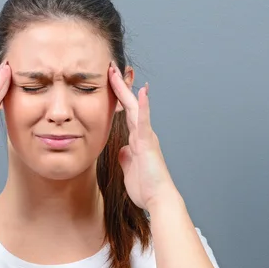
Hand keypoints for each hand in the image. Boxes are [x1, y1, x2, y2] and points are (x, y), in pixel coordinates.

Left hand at [108, 63, 177, 209]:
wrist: (158, 199)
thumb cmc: (146, 188)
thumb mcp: (129, 169)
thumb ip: (126, 157)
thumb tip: (122, 150)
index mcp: (137, 140)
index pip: (126, 114)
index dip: (118, 99)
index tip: (109, 84)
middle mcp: (143, 134)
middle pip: (129, 105)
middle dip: (119, 87)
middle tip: (110, 68)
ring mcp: (146, 137)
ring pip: (135, 108)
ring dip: (126, 89)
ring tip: (116, 72)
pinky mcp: (147, 143)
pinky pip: (144, 121)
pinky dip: (143, 106)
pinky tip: (141, 92)